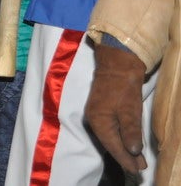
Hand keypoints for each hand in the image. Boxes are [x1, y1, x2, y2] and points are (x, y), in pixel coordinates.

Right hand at [85, 44, 147, 173]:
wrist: (117, 63)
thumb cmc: (123, 86)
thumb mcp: (130, 109)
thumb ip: (131, 131)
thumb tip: (133, 152)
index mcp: (99, 122)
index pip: (114, 147)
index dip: (126, 160)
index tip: (138, 170)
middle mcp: (94, 121)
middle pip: (110, 144)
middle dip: (125, 157)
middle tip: (140, 168)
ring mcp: (96, 115)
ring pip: (110, 137)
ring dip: (123, 149)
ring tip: (136, 160)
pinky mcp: (101, 110)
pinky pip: (110, 130)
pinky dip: (120, 138)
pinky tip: (127, 143)